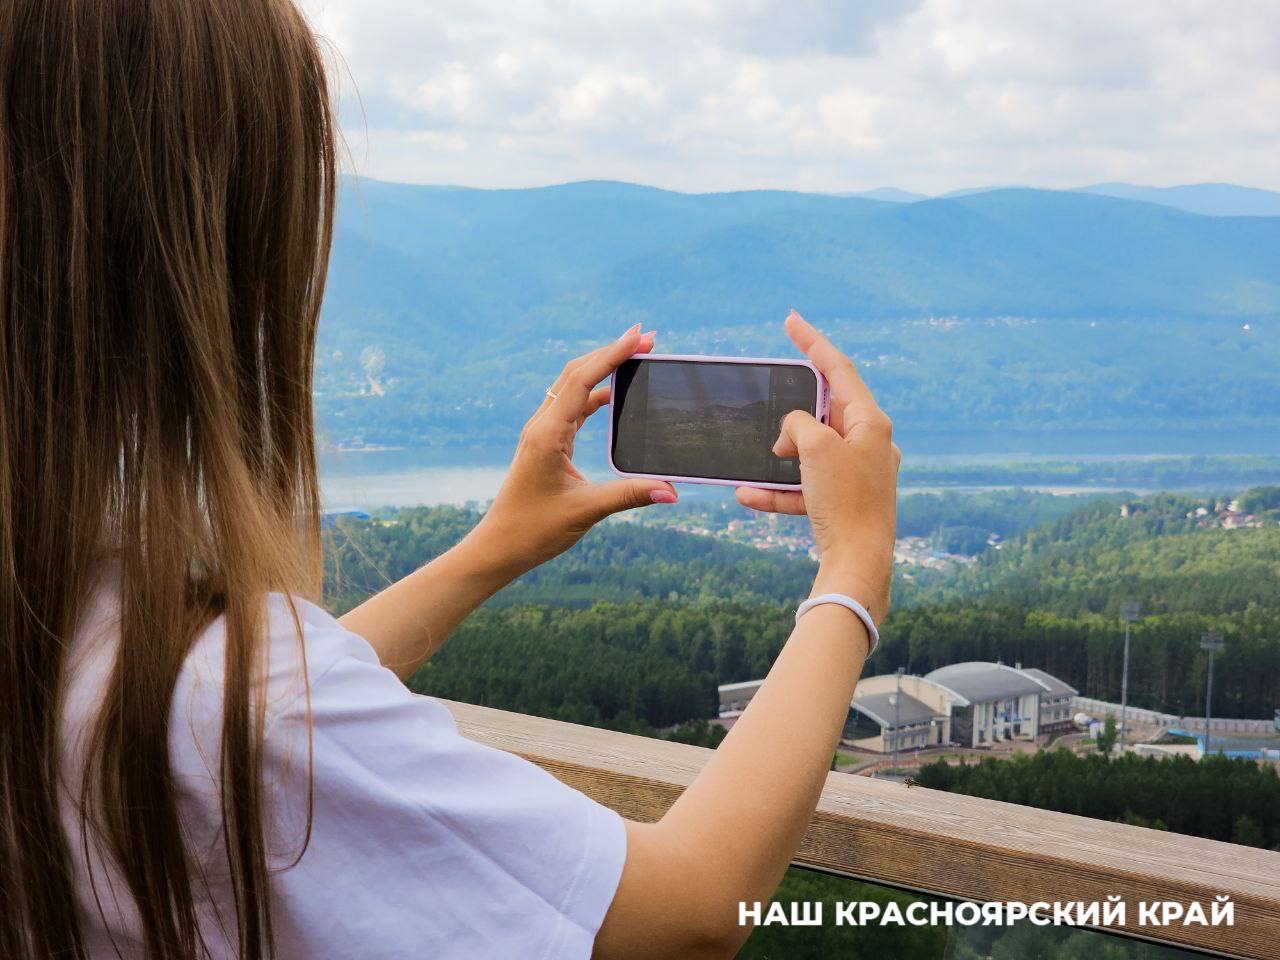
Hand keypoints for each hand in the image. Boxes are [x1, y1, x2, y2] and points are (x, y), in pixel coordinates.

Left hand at [466, 324, 678, 577]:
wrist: (499, 546)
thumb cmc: (533, 529)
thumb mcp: (585, 511)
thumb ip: (629, 495)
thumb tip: (671, 492)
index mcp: (547, 434)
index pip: (582, 380)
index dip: (612, 355)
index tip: (640, 337)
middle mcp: (542, 426)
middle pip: (576, 373)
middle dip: (611, 352)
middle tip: (647, 338)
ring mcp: (542, 433)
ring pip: (573, 387)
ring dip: (602, 369)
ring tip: (635, 357)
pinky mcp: (545, 444)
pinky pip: (572, 407)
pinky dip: (595, 394)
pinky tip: (614, 394)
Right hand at [736, 310, 899, 622]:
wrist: (858, 564)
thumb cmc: (844, 501)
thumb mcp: (814, 447)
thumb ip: (798, 423)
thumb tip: (791, 434)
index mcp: (871, 421)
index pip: (839, 368)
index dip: (812, 342)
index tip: (790, 320)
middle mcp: (869, 443)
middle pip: (824, 411)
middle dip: (792, 411)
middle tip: (773, 395)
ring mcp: (858, 473)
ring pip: (810, 451)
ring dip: (780, 456)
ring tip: (757, 457)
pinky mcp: (844, 502)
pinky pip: (805, 487)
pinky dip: (779, 489)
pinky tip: (747, 496)